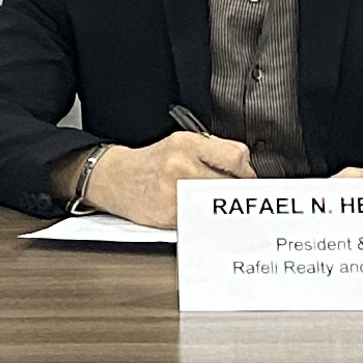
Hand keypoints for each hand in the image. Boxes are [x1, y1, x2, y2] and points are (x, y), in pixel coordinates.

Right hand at [82, 131, 255, 227]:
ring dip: (222, 207)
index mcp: (186, 144)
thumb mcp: (180, 141)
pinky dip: (205, 219)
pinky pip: (202, 220)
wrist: (116, 179)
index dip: (246, 170)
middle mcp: (180, 167)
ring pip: (219, 205)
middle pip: (231, 184)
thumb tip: (245, 167)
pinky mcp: (170, 218)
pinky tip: (198, 212)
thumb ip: (214, 149)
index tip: (245, 177)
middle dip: (236, 191)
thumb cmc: (152, 162)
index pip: (236, 157)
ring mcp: (175, 195)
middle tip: (234, 193)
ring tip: (214, 202)